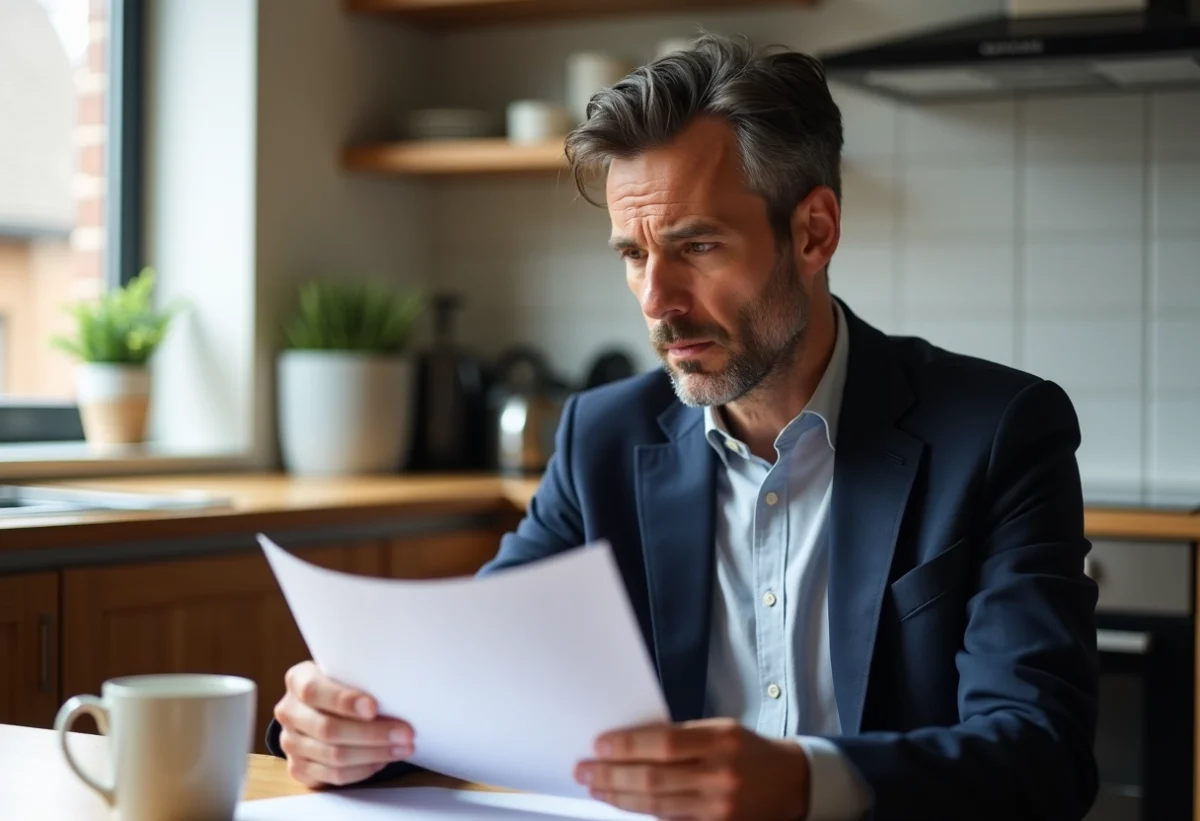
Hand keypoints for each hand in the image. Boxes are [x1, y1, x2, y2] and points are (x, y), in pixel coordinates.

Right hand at [274, 660, 413, 787]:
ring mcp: (290, 742)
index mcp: (298, 680)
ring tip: (402, 748)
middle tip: (405, 733)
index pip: (314, 691)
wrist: (322, 705)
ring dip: (374, 754)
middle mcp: (289, 711)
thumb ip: (360, 679)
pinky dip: (362, 770)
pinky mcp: (298, 768)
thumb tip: (397, 695)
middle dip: (372, 733)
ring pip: (333, 756)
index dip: (344, 701)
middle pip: (328, 729)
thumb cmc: (343, 684)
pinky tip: (381, 760)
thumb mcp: (347, 671)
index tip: (374, 707)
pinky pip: (333, 775)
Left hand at [575, 718, 809, 820]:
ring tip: (595, 787)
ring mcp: (719, 807)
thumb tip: (630, 743)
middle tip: (585, 770)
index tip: (599, 745)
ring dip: (620, 797)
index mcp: (721, 741)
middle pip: (654, 779)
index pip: (664, 745)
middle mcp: (720, 775)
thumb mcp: (719, 730)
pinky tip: (624, 803)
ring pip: (657, 806)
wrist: (790, 782)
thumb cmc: (748, 750)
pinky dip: (644, 812)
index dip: (627, 746)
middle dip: (612, 775)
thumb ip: (680, 737)